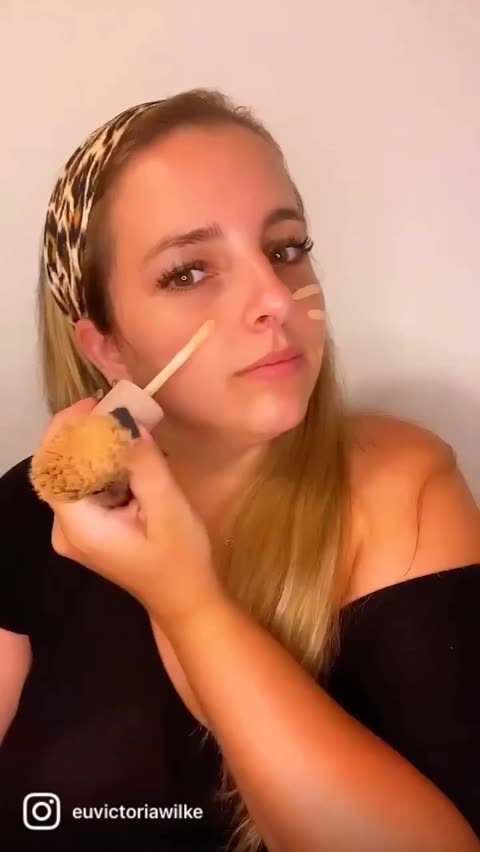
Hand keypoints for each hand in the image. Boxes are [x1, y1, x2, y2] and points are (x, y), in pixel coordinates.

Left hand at [41, 399, 223, 631]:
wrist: (186, 600)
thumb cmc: (180, 559)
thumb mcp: (168, 507)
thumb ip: (144, 464)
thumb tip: (126, 421)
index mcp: (79, 527)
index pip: (53, 467)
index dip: (66, 430)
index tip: (96, 405)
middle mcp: (66, 529)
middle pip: (59, 468)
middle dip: (81, 433)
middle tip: (115, 409)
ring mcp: (75, 530)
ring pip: (73, 474)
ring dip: (94, 447)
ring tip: (125, 425)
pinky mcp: (89, 528)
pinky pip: (86, 487)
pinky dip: (102, 465)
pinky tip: (128, 454)